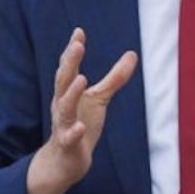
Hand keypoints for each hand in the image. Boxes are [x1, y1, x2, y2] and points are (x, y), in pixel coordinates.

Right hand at [26, 27, 137, 193]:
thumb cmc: (81, 123)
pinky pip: (68, 138)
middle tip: (76, 46)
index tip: (78, 32)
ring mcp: (63, 125)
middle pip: (63, 81)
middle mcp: (62, 105)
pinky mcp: (67, 145)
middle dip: (69, 63)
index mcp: (68, 92)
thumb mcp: (99, 99)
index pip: (68, 67)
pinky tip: (79, 127)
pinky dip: (72, 132)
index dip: (72, 50)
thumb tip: (133, 54)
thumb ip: (114, 78)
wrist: (65, 161)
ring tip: (81, 78)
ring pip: (63, 108)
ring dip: (71, 93)